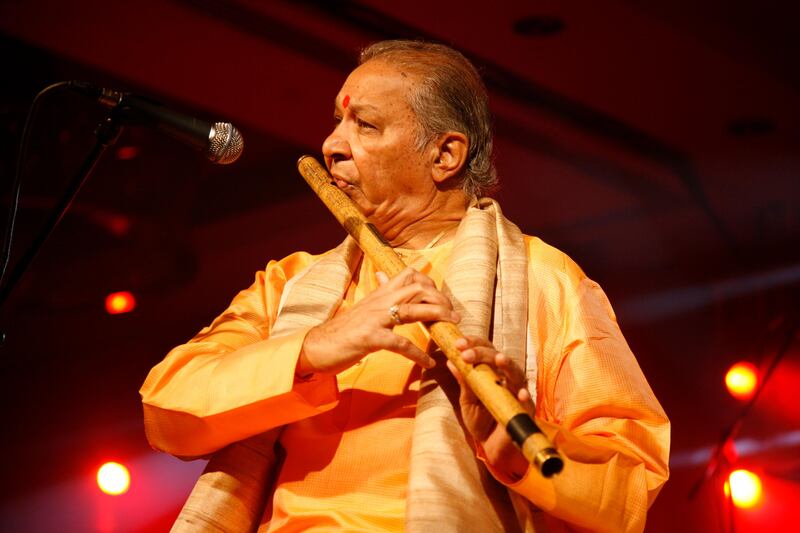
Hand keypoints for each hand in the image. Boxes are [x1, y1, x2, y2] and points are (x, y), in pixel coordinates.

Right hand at [297, 267, 459, 375]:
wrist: (317, 346)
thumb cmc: (343, 330)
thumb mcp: (364, 307)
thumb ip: (378, 294)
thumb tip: (384, 276)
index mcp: (379, 294)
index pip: (409, 275)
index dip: (430, 284)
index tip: (441, 299)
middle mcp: (379, 301)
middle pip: (416, 289)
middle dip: (440, 300)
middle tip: (453, 316)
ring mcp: (374, 319)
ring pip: (411, 310)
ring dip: (436, 318)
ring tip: (451, 330)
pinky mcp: (369, 338)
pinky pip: (400, 343)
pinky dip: (417, 354)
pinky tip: (428, 363)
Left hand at [447, 336, 532, 480]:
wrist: (490, 446)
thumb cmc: (480, 420)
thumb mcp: (467, 400)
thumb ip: (463, 382)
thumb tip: (451, 361)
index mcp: (491, 371)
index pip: (485, 350)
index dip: (473, 343)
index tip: (457, 344)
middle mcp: (506, 378)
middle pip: (498, 357)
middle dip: (482, 353)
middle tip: (467, 354)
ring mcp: (517, 392)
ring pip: (516, 374)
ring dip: (508, 366)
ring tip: (499, 359)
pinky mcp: (525, 410)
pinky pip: (527, 402)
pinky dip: (523, 396)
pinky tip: (519, 393)